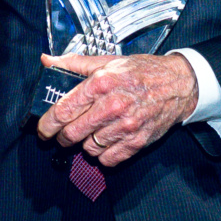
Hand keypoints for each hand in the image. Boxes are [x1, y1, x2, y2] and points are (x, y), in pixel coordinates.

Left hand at [35, 52, 197, 166]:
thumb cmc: (142, 72)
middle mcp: (112, 106)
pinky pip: (108, 159)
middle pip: (72, 133)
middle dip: (61, 137)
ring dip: (84, 143)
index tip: (42, 129)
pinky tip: (104, 141)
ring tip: (89, 133)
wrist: (178, 84)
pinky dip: (102, 154)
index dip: (47, 124)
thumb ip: (74, 63)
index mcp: (101, 83)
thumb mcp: (107, 60)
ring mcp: (125, 127)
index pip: (63, 111)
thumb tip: (47, 61)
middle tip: (61, 135)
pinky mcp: (137, 142)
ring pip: (88, 148)